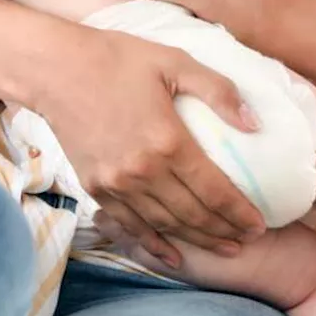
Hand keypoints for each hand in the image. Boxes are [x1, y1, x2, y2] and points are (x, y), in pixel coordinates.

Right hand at [28, 26, 265, 267]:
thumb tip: (255, 123)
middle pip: (193, 214)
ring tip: (224, 248)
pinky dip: (154, 243)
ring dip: (197, 241)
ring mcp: (117, 184)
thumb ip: (218, 90)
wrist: (56, 70)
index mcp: (168, 140)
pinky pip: (131, 225)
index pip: (214, 189)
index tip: (259, 223)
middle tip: (248, 240)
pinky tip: (173, 255)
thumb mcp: (174, 61)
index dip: (240, 211)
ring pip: (166, 224)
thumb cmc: (117, 60)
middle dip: (225, 231)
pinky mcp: (96, 188)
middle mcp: (143, 171)